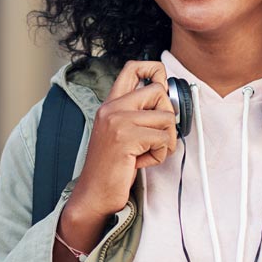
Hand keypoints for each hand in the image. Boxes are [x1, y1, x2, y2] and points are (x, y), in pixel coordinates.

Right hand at [65, 60, 178, 222]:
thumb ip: (136, 113)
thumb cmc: (111, 166)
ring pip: (166, 117)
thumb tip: (167, 97)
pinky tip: (141, 162)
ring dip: (165, 140)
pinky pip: (163, 139)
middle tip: (157, 135)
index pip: (133, 68)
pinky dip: (159, 155)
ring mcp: (117, 122)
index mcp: (110, 104)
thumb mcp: (120, 132)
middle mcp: (111, 108)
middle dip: (167, 115)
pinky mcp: (126, 138)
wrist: (94, 193)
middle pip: (158, 90)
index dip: (154, 69)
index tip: (162, 85)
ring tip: (146, 153)